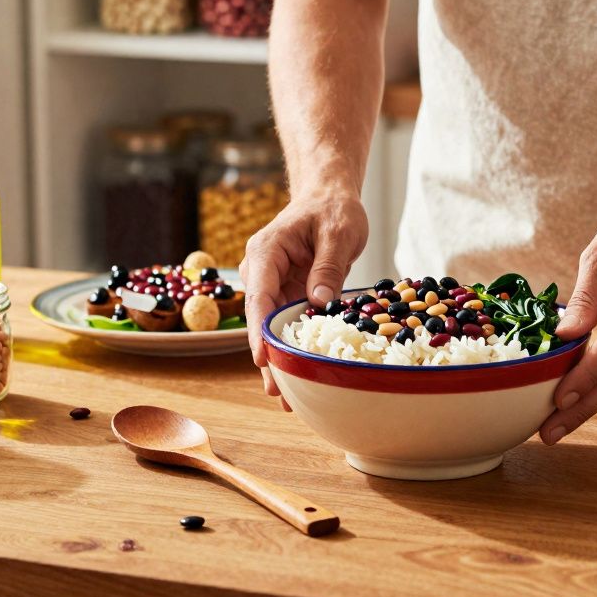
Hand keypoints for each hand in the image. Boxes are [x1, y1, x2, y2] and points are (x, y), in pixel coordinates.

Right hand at [240, 194, 368, 408]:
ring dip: (278, 361)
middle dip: (267, 358)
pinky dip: (291, 349)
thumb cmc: (332, 209)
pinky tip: (298, 377)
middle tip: (280, 393)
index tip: (264, 359)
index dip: (259, 331)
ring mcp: (272, 285)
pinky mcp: (286, 295)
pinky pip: (285, 325)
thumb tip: (319, 303)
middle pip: (260, 320)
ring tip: (287, 399)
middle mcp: (261, 271)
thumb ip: (329, 266)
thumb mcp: (338, 232)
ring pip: (270, 329)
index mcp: (266, 252)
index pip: (259, 296)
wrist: (328, 197)